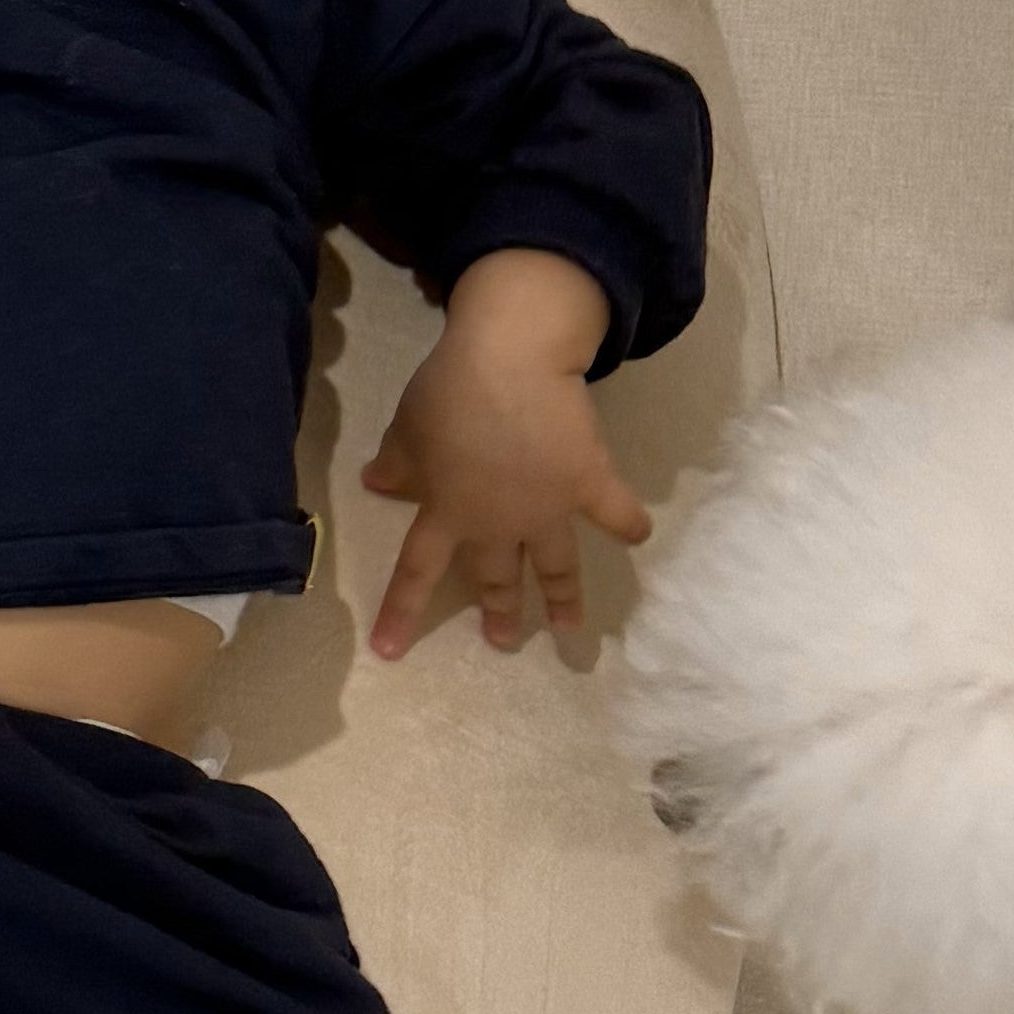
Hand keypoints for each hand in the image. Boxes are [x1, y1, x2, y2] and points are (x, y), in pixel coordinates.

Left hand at [358, 254, 650, 659]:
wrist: (512, 361)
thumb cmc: (450, 391)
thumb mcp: (407, 427)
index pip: (417, 571)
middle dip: (500, 611)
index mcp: (448, 512)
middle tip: (504, 642)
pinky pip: (613, 511)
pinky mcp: (589, 482)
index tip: (388, 652)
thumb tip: (375, 483)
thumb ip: (396, 462)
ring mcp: (548, 508)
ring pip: (555, 565)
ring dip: (563, 598)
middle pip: (497, 577)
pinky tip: (638, 536)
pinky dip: (628, 522)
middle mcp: (499, 523)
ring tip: (569, 628)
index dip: (401, 612)